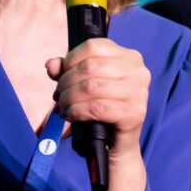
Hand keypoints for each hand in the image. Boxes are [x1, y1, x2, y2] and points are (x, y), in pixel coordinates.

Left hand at [46, 38, 149, 190]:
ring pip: (91, 87)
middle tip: (58, 97)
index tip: (61, 76)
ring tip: (63, 107)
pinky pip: (96, 107)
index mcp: (129, 57)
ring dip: (69, 98)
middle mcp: (138, 71)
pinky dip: (77, 111)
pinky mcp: (134, 113)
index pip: (93, 46)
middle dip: (66, 83)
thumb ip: (66, 70)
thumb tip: (51, 65)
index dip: (70, 59)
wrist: (116, 143)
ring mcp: (139, 92)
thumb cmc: (100, 110)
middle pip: (90, 67)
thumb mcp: (83, 84)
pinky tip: (71, 116)